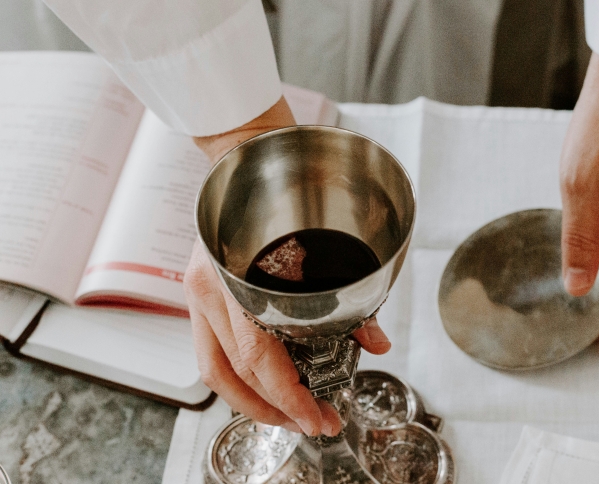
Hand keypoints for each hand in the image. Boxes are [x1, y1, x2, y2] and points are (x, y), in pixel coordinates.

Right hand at [188, 98, 391, 435]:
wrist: (248, 154)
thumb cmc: (285, 191)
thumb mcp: (322, 240)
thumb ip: (348, 293)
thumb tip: (375, 341)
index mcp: (238, 274)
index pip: (259, 357)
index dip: (289, 397)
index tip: (317, 419)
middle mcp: (209, 286)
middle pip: (233, 374)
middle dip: (274, 410)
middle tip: (313, 425)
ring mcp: (198, 288)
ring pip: (215, 369)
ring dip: (252, 402)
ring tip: (288, 417)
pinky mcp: (200, 289)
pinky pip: (212, 348)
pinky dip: (240, 375)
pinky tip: (266, 386)